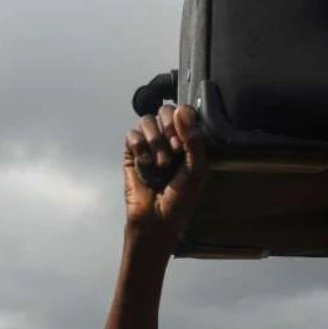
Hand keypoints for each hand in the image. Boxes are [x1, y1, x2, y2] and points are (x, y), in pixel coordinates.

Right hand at [123, 104, 207, 234]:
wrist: (157, 219)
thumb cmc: (181, 198)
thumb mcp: (197, 170)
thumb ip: (194, 140)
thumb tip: (181, 109)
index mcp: (187, 140)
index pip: (184, 112)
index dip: (183, 119)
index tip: (184, 140)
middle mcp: (167, 138)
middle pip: (164, 110)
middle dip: (169, 127)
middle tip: (175, 148)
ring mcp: (148, 144)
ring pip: (146, 120)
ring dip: (155, 140)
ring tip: (161, 163)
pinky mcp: (131, 153)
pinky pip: (131, 134)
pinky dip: (139, 146)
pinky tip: (145, 163)